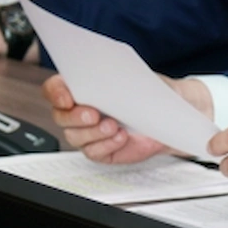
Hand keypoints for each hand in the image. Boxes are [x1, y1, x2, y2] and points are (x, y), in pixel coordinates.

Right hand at [44, 73, 212, 162]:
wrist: (172, 114)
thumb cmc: (152, 92)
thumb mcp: (137, 77)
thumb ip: (117, 76)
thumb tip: (106, 75)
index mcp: (82, 87)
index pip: (55, 89)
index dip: (56, 93)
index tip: (67, 97)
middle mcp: (80, 110)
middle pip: (61, 116)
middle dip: (75, 116)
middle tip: (93, 114)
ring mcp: (89, 132)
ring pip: (75, 136)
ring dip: (93, 132)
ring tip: (114, 125)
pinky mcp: (101, 149)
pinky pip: (94, 152)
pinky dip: (107, 145)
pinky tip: (122, 137)